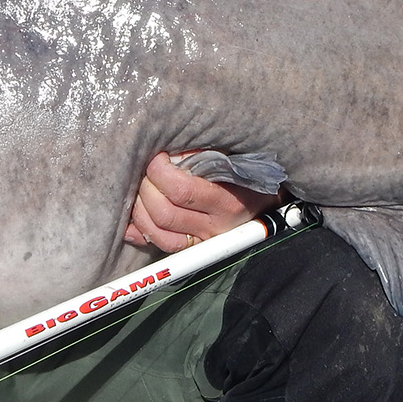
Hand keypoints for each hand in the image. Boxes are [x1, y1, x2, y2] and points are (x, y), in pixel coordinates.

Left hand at [124, 152, 283, 252]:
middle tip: (145, 172)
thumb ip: (204, 156)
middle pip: (164, 213)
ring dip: (139, 209)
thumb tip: (171, 152)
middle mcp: (215, 228)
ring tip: (141, 189)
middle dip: (146, 188)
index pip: (181, 190)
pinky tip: (132, 217)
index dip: (160, 172)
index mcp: (227, 202)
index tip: (157, 157)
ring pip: (157, 232)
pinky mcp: (194, 249)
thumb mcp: (236, 160)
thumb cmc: (250, 175)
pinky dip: (139, 231)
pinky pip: (159, 245)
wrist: (270, 205)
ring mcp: (203, 242)